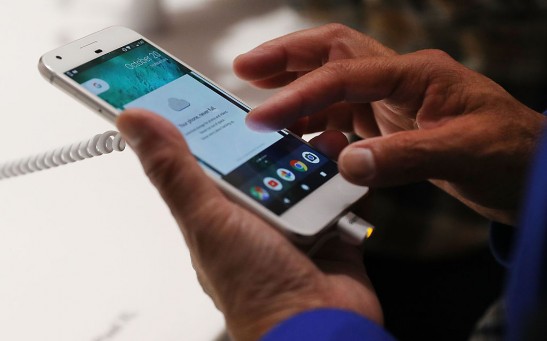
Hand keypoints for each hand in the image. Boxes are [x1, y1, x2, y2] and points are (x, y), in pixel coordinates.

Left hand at [116, 110, 381, 340]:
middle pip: (261, 159)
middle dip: (272, 136)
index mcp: (218, 211)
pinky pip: (334, 189)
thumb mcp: (207, 220)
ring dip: (311, 153)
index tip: (212, 95)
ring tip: (317, 139)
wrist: (317, 325)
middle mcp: (254, 214)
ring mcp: (292, 220)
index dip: (209, 125)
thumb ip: (174, 170)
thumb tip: (134, 123)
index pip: (208, 157)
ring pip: (301, 170)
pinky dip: (340, 175)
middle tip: (278, 114)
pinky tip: (342, 162)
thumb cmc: (255, 288)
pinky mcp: (326, 225)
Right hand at [235, 24, 545, 224]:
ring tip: (260, 98)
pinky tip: (299, 134)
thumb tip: (346, 164)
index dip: (299, 94)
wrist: (533, 171)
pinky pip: (345, 113)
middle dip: (286, 57)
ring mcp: (395, 100)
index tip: (262, 116)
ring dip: (296, 85)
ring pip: (335, 80)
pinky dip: (316, 120)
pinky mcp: (392, 123)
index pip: (344, 75)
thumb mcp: (464, 155)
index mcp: (417, 74)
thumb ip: (404, 158)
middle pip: (333, 51)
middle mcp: (401, 79)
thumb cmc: (510, 154)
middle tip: (244, 68)